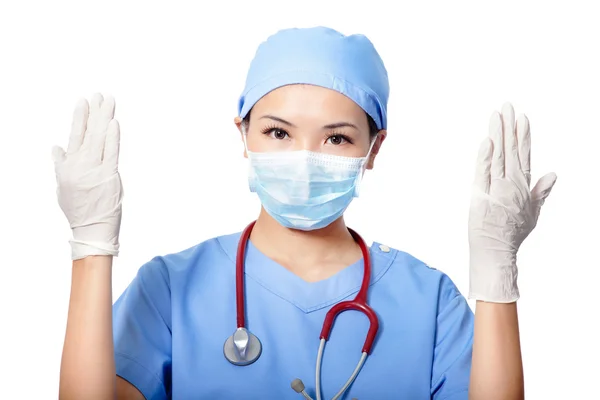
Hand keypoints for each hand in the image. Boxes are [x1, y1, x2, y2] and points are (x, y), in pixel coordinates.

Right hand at [52, 93, 122, 259]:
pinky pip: (111, 152)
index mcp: (68, 166)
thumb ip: (61, 165)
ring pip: (99, 138)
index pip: (74, 135)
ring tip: (108, 101)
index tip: (83, 101)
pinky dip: (112, 137)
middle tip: (99, 95)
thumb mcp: (62, 186)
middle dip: (94, 111)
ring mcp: (94, 170)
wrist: (91, 229)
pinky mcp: (109, 176)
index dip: (79, 117)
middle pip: (88, 132)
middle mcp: (80, 165)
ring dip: (104, 117)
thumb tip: (56, 146)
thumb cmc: (79, 209)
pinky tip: (113, 123)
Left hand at [468, 102, 556, 302]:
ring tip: (497, 115)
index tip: (523, 118)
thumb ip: (542, 191)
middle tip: (508, 106)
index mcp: (523, 187)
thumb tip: (554, 174)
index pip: (524, 156)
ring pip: (498, 156)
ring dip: (498, 135)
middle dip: (510, 127)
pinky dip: (485, 156)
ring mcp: (496, 189)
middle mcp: (511, 185)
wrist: (496, 252)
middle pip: (511, 151)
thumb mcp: (533, 213)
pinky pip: (483, 172)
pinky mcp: (481, 195)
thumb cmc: (512, 235)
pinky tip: (487, 140)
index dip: (523, 136)